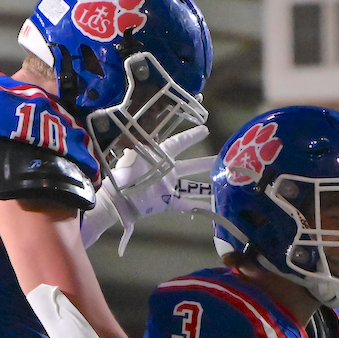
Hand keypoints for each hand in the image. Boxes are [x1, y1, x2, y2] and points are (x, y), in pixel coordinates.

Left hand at [103, 125, 214, 254]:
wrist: (116, 199)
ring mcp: (168, 186)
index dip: (191, 137)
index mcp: (159, 156)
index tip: (205, 130)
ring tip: (221, 182)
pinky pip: (185, 203)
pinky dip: (198, 206)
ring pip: (191, 184)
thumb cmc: (123, 175)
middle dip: (204, 162)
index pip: (178, 143)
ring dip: (206, 184)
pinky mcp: (167, 201)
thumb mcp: (134, 155)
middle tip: (221, 158)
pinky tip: (212, 207)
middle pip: (190, 165)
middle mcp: (166, 171)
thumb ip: (146, 144)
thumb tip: (154, 132)